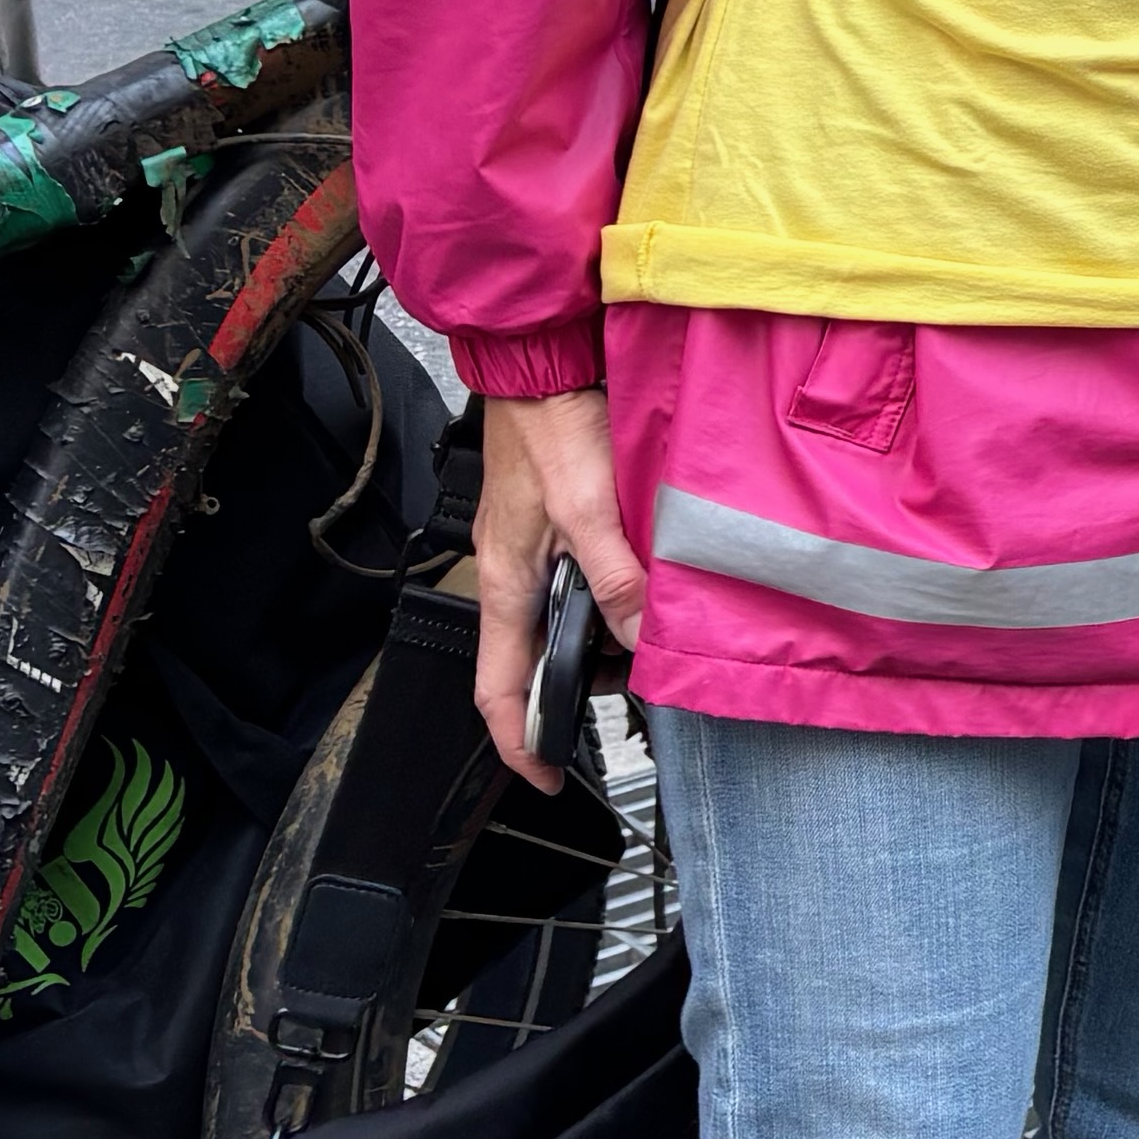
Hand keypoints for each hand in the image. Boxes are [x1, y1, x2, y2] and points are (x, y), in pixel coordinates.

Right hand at [472, 387, 644, 789]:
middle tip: (616, 711)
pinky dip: (604, 602)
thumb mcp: (588, 506)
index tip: (543, 777)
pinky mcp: (551, 524)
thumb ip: (612, 574)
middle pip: (530, 661)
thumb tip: (636, 636)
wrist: (540, 361)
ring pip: (556, 622)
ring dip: (593, 646)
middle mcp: (512, 573)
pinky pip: (573, 583)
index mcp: (506, 583)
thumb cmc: (548, 424)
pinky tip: (641, 595)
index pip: (498, 688)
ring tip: (640, 656)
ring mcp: (529, 550)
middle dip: (565, 698)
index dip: (517, 742)